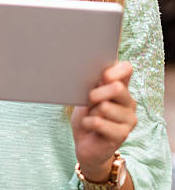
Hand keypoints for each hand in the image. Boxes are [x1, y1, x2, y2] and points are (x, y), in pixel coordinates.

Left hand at [71, 61, 136, 180]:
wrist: (85, 144)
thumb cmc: (85, 116)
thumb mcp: (84, 96)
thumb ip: (92, 84)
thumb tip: (92, 73)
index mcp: (121, 87)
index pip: (126, 69)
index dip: (115, 70)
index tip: (102, 76)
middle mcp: (129, 101)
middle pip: (117, 87)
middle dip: (95, 94)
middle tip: (88, 101)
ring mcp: (129, 119)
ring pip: (105, 106)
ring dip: (90, 112)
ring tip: (91, 117)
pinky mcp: (123, 134)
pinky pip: (99, 122)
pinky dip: (87, 123)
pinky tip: (89, 127)